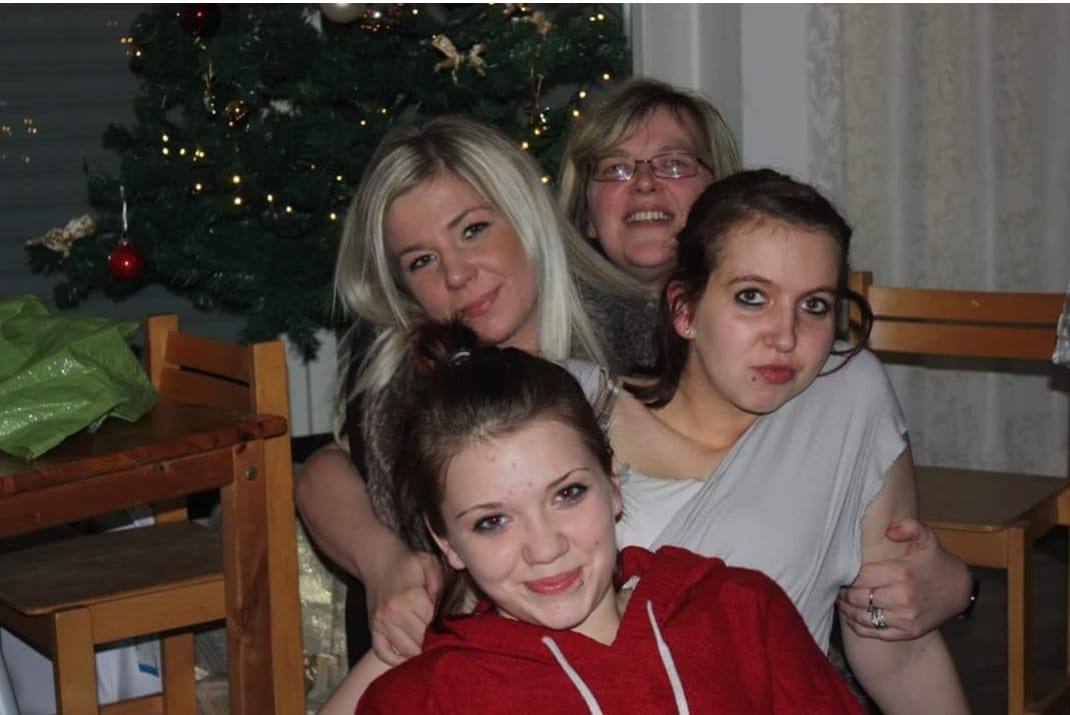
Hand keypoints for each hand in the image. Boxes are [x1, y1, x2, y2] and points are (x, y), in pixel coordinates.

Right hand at [366, 546, 443, 664]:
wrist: (378, 560)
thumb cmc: (408, 563)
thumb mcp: (429, 564)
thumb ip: (441, 584)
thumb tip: (450, 610)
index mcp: (411, 597)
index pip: (434, 624)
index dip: (446, 628)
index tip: (454, 628)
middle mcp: (394, 613)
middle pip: (422, 641)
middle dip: (436, 642)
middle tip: (447, 640)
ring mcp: (381, 624)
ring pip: (407, 651)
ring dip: (420, 652)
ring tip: (432, 647)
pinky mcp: (373, 629)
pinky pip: (384, 653)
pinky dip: (397, 659)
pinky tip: (410, 656)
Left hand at [838, 517, 970, 640]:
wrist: (960, 591)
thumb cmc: (937, 563)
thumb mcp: (927, 539)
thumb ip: (909, 527)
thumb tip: (889, 531)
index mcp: (901, 574)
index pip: (861, 577)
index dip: (847, 575)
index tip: (842, 572)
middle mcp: (902, 598)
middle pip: (858, 598)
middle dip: (845, 593)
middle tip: (839, 587)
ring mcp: (905, 618)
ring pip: (863, 617)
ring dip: (848, 610)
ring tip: (843, 601)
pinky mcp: (908, 632)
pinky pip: (875, 633)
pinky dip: (859, 627)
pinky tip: (853, 618)